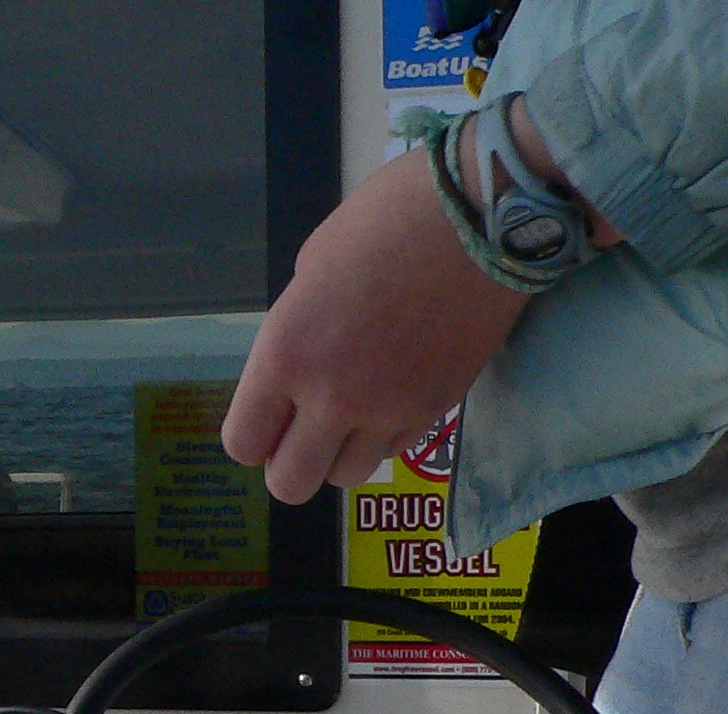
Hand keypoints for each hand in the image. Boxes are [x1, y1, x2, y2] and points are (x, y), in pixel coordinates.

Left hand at [222, 148, 531, 502]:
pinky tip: (395, 393)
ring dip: (341, 453)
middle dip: (290, 463)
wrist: (485, 214)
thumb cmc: (389, 218)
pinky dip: (386, 434)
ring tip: (354, 413)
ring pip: (345, 477)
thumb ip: (296, 330)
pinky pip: (395, 449)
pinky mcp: (436, 410)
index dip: (253, 437)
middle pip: (289, 485)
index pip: (242, 444)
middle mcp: (331, 396)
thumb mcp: (313, 266)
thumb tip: (297, 364)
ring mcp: (387, 410)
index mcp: (285, 354)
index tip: (269, 418)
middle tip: (304, 431)